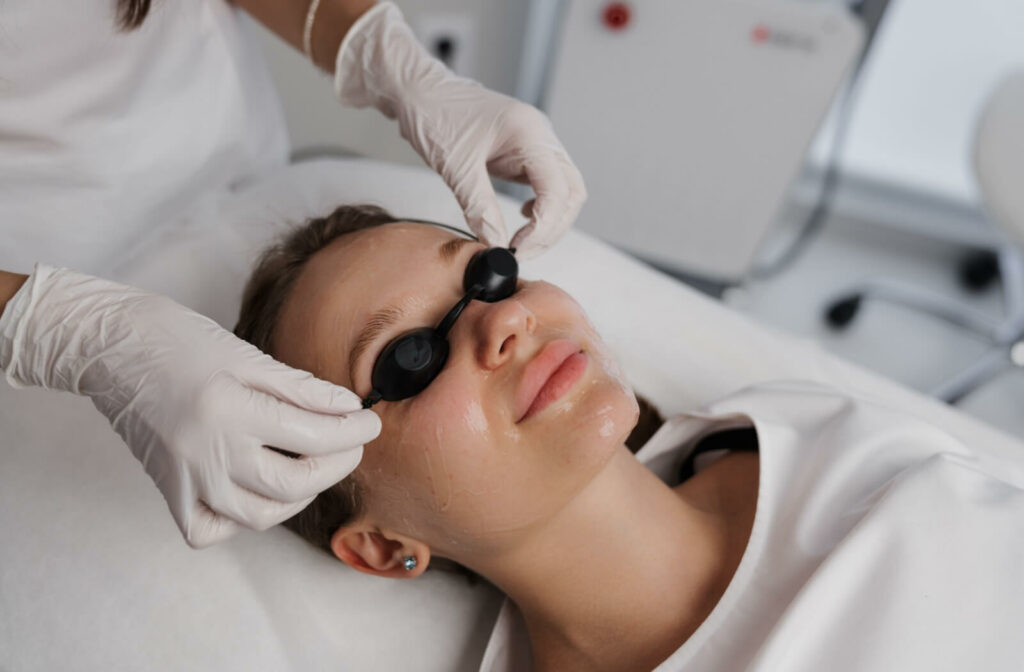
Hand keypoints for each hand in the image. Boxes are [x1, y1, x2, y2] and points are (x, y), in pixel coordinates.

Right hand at [0, 266, 379, 547]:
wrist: (109, 347)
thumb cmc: (177, 340)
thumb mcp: (247, 353)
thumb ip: (302, 387)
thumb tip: (349, 409)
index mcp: (230, 407)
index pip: (313, 433)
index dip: (353, 431)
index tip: (370, 423)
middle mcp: (207, 451)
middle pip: (294, 482)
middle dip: (337, 466)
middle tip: (353, 445)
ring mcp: (185, 478)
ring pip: (260, 515)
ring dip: (300, 495)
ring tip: (315, 466)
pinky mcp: (167, 491)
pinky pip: (212, 529)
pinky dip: (243, 519)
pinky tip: (261, 491)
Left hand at [333, 2, 585, 258]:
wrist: (419, 90)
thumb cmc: (435, 113)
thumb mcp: (456, 166)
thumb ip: (479, 208)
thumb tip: (495, 244)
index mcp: (530, 133)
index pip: (558, 190)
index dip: (543, 227)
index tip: (517, 249)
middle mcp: (541, 136)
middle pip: (571, 193)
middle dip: (551, 229)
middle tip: (521, 251)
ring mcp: (537, 143)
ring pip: (564, 191)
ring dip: (548, 221)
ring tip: (520, 242)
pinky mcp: (526, 152)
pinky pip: (548, 185)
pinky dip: (541, 208)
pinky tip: (521, 217)